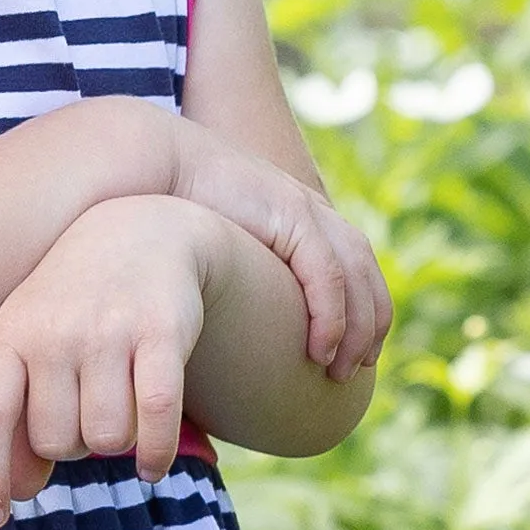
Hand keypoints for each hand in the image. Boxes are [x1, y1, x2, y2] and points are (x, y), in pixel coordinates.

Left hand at [0, 199, 215, 528]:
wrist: (141, 232)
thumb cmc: (72, 308)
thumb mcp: (30, 348)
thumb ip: (15, 418)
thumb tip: (16, 493)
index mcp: (11, 336)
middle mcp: (55, 332)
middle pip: (57, 441)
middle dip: (72, 448)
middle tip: (84, 416)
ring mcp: (109, 331)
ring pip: (107, 438)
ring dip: (116, 445)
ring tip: (117, 416)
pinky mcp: (162, 333)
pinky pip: (156, 420)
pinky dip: (155, 456)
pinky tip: (152, 466)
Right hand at [166, 121, 391, 377]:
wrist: (160, 159)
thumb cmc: (174, 206)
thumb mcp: (217, 243)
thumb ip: (236, 273)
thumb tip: (231, 318)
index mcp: (300, 216)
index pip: (353, 265)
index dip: (362, 309)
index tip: (355, 352)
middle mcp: (311, 212)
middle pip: (364, 272)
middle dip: (369, 324)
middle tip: (359, 367)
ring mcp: (304, 210)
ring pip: (355, 277)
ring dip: (357, 328)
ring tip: (341, 370)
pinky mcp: (290, 214)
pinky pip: (327, 274)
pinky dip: (331, 316)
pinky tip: (320, 350)